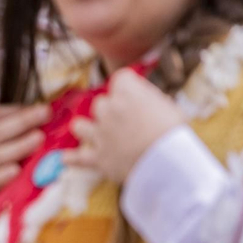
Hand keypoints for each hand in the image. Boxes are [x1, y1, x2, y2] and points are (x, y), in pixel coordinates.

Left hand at [66, 68, 184, 183]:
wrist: (170, 164)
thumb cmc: (177, 135)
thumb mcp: (172, 109)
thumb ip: (151, 101)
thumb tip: (144, 99)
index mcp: (129, 93)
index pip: (121, 79)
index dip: (128, 88)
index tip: (136, 96)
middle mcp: (109, 110)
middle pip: (101, 103)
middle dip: (111, 111)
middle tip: (127, 123)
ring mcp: (100, 134)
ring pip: (80, 125)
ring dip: (86, 129)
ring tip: (95, 135)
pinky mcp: (97, 157)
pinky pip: (77, 157)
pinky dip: (72, 159)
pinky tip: (65, 158)